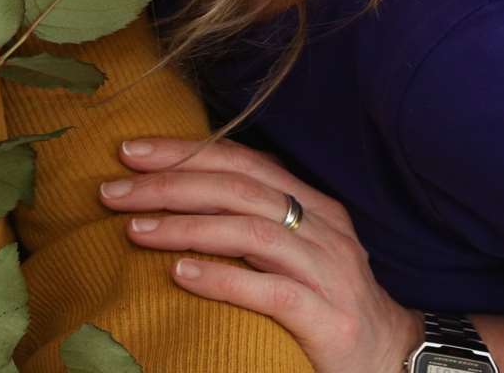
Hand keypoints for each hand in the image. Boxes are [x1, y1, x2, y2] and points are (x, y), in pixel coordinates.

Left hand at [100, 137, 420, 372]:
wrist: (390, 360)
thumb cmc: (322, 300)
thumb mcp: (290, 249)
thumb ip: (248, 218)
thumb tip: (173, 191)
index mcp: (310, 204)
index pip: (241, 160)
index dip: (183, 152)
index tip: (128, 153)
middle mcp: (323, 228)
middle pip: (237, 189)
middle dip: (169, 184)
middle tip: (113, 191)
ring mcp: (329, 272)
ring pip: (250, 232)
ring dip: (185, 227)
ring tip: (135, 230)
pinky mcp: (328, 318)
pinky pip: (270, 291)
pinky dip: (221, 279)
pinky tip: (180, 274)